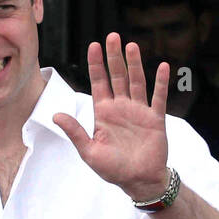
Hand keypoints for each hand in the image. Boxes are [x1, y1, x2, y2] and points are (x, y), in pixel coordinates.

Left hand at [53, 33, 169, 200]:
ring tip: (131, 46)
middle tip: (112, 37)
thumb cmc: (113, 169)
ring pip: (136, 82)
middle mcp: (121, 108)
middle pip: (117, 77)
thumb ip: (75, 132)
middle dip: (113, 57)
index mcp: (104, 113)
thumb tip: (55, 115)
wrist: (138, 181)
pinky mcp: (155, 119)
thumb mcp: (89, 151)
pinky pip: (158, 97)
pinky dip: (161, 83)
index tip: (93, 45)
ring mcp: (139, 111)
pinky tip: (163, 67)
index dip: (96, 64)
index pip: (99, 83)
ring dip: (134, 64)